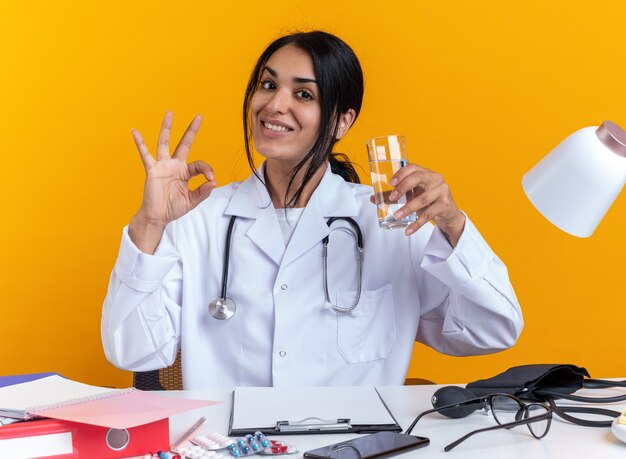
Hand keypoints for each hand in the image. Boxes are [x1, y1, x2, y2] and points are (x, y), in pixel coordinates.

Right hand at [129, 111, 216, 252]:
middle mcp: (175, 166)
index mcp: (185, 173)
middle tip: (199, 117)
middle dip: (191, 131)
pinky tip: (135, 132)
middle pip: (184, 144)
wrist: (158, 217)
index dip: (207, 170)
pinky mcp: (152, 170)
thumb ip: (203, 192)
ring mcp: (163, 166)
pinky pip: (145, 154)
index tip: (211, 178)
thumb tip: (213, 181)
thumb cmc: (173, 208)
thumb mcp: (192, 201)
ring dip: (167, 128)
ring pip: (165, 143)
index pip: (199, 165)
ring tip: (169, 113)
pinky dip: (140, 143)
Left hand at [387, 164, 465, 245]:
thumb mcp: (413, 195)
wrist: (449, 213)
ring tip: (397, 216)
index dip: (401, 173)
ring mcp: (442, 190)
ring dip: (408, 208)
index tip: (390, 183)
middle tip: (392, 198)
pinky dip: (417, 224)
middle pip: (418, 178)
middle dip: (403, 188)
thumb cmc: (428, 200)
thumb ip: (395, 195)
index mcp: (425, 173)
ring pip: (423, 199)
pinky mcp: (445, 204)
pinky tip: (408, 230)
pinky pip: (429, 214)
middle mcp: (435, 178)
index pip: (412, 167)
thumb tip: (374, 198)